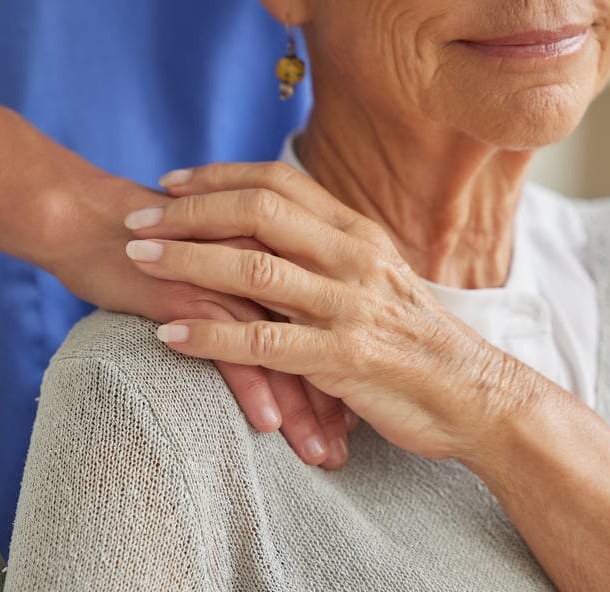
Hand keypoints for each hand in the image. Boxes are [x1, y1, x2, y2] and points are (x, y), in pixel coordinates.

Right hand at [36, 171, 354, 468]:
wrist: (85, 218)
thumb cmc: (150, 246)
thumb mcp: (216, 261)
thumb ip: (251, 286)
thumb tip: (274, 329)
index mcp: (279, 250)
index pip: (330, 319)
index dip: (348, 370)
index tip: (361, 420)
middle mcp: (266, 260)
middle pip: (318, 338)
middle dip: (339, 399)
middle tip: (348, 449)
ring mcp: (230, 276)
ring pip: (284, 348)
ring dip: (305, 408)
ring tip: (320, 455)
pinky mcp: (191, 292)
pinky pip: (231, 346)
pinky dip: (254, 387)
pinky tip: (268, 425)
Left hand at [122, 162, 545, 461]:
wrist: (474, 397)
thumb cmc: (418, 344)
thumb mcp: (379, 282)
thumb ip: (331, 255)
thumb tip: (277, 236)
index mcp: (359, 234)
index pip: (279, 183)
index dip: (219, 177)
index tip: (171, 181)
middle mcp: (353, 258)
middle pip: (258, 214)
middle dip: (189, 212)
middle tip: (135, 218)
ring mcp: (348, 307)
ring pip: (253, 271)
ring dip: (186, 263)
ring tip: (137, 261)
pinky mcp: (341, 358)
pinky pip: (262, 343)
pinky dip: (209, 337)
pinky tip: (168, 336)